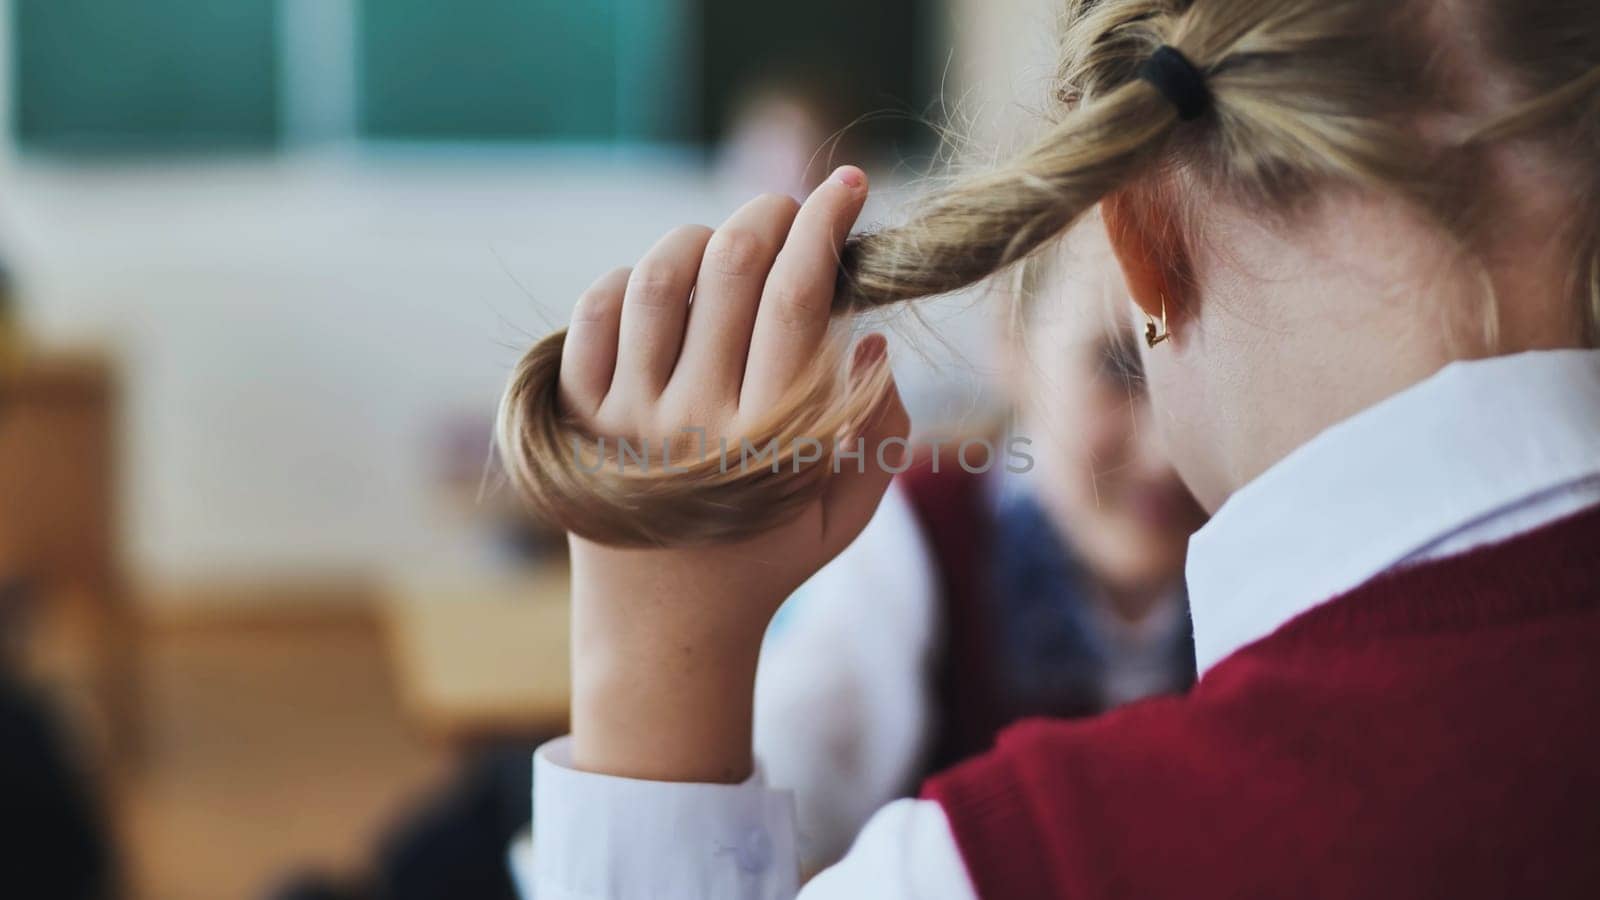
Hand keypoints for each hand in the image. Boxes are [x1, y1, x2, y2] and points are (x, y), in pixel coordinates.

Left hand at [556, 166, 909, 781]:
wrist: (663, 624)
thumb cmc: (768, 555)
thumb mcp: (848, 509)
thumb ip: (881, 428)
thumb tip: (872, 337)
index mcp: (771, 437)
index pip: (800, 296)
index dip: (827, 224)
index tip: (846, 186)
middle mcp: (695, 418)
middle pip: (733, 267)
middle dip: (770, 214)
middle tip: (790, 209)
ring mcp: (627, 415)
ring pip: (661, 274)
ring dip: (702, 238)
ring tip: (727, 248)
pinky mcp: (577, 414)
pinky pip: (598, 309)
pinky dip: (633, 279)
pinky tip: (664, 292)